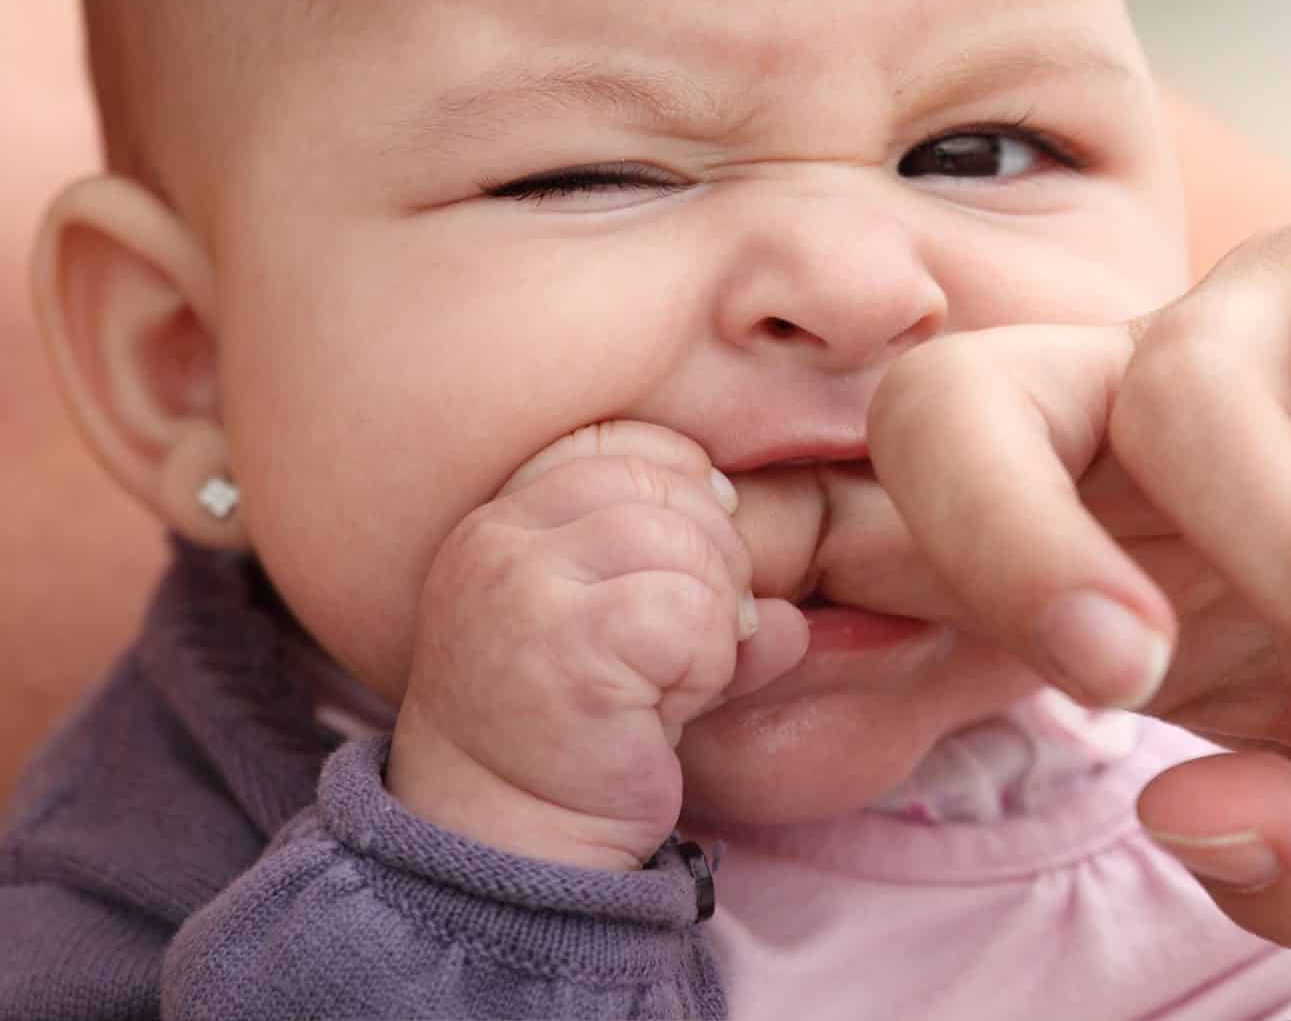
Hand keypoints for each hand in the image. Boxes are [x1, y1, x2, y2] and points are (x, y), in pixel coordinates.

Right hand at [387, 422, 808, 869]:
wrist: (497, 850)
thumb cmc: (560, 743)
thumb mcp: (612, 642)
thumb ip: (691, 595)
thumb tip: (793, 614)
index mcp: (500, 521)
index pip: (614, 441)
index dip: (682, 479)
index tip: (706, 545)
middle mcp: (500, 540)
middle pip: (659, 485)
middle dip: (714, 554)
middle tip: (704, 636)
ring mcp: (526, 589)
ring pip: (683, 545)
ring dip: (714, 617)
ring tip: (679, 678)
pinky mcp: (570, 647)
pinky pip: (690, 614)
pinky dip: (707, 663)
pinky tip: (670, 709)